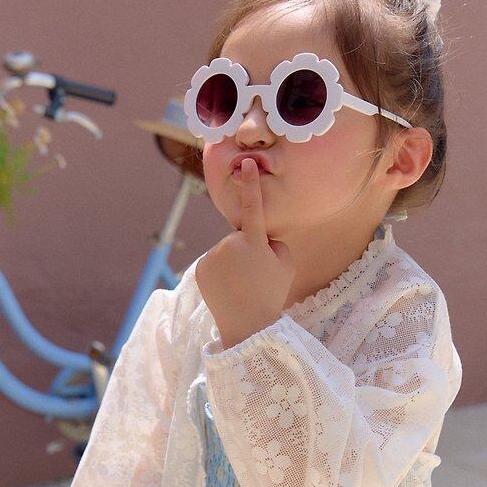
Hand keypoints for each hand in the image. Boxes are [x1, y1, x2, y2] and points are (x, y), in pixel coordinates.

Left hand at [196, 157, 294, 348]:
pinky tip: (228, 287)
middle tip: (256, 275)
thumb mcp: (285, 264)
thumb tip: (258, 236)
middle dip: (249, 249)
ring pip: (227, 250)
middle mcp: (229, 244)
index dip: (251, 184)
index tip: (247, 163)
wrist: (247, 324)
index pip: (253, 207)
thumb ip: (273, 241)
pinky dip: (221, 271)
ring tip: (243, 284)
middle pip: (241, 237)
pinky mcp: (201, 268)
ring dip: (235, 262)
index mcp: (254, 242)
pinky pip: (215, 261)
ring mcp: (212, 256)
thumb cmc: (270, 293)